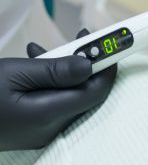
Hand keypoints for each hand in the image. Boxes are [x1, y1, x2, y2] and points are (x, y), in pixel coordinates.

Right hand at [0, 29, 116, 150]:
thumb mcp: (16, 73)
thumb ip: (55, 70)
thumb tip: (89, 64)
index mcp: (48, 115)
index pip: (95, 91)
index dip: (108, 65)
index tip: (113, 41)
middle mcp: (49, 127)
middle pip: (86, 91)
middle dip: (88, 61)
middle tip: (84, 36)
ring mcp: (41, 129)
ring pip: (70, 93)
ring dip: (67, 67)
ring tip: (48, 47)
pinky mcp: (32, 125)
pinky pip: (54, 99)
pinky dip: (52, 78)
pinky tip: (35, 59)